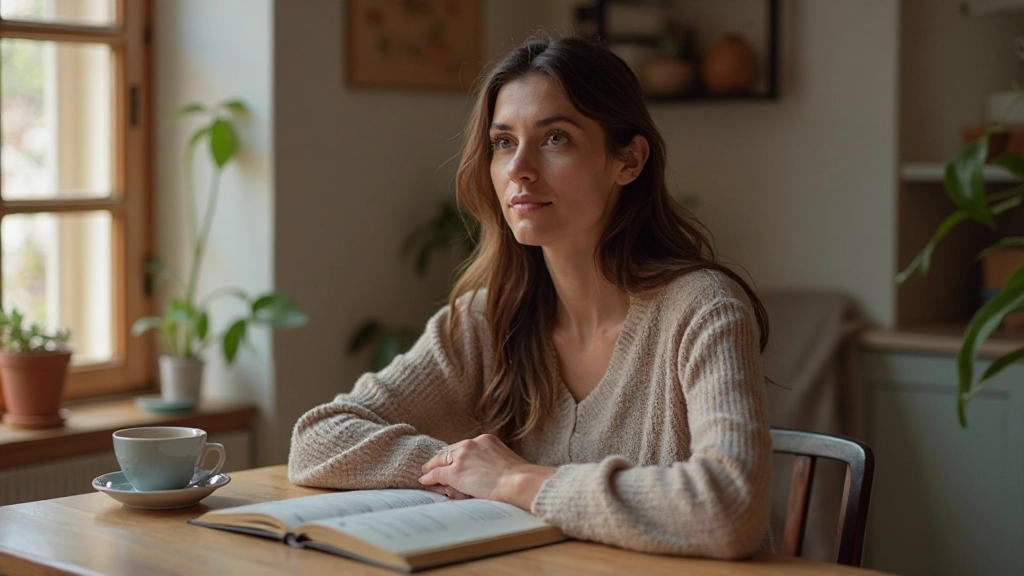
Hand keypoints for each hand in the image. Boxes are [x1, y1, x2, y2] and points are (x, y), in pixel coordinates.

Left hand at [418, 434, 554, 510]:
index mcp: (485, 440)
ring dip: (432, 468)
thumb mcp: (506, 462)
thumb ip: (493, 462)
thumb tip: (485, 473)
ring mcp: (462, 457)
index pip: (464, 446)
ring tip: (426, 474)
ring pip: (441, 461)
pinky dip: (429, 478)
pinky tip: (424, 481)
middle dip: (441, 459)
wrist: (519, 481)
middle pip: (449, 451)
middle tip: (433, 466)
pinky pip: (437, 474)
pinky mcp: (455, 472)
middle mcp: (471, 444)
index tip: (451, 459)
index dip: (455, 454)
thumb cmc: (520, 477)